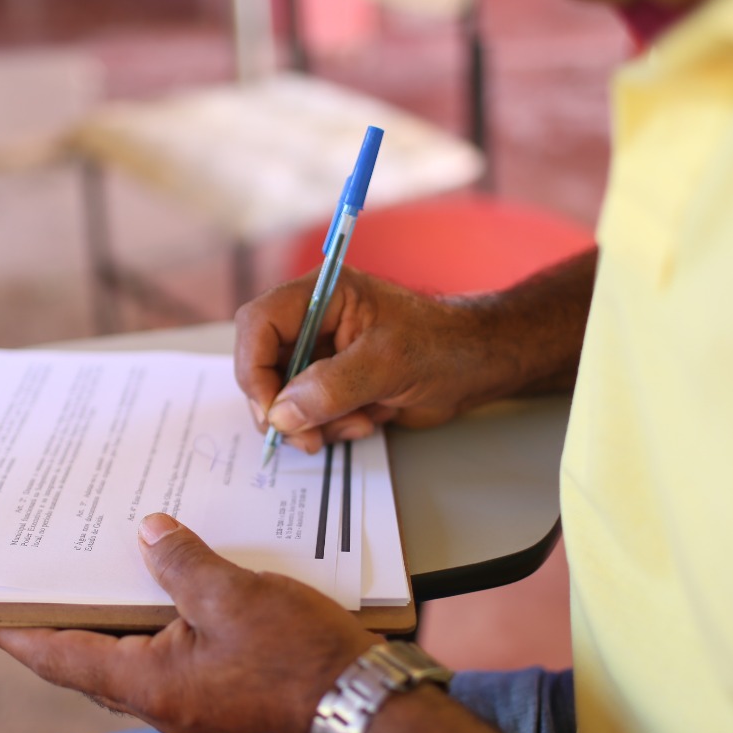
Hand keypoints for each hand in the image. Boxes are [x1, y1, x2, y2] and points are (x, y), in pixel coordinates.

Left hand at [0, 513, 379, 732]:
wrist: (363, 706)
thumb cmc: (300, 657)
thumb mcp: (234, 596)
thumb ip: (183, 563)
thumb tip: (149, 533)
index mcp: (149, 685)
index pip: (61, 657)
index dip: (20, 632)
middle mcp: (160, 701)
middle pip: (90, 660)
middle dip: (63, 620)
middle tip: (42, 577)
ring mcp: (192, 700)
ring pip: (131, 656)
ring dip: (112, 617)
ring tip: (100, 568)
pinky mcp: (220, 691)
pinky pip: (170, 653)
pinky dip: (156, 620)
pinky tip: (170, 583)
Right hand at [235, 267, 502, 454]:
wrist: (477, 366)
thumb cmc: (443, 345)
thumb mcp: (387, 363)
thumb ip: (332, 387)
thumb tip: (282, 414)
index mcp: (321, 294)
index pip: (258, 324)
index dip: (255, 369)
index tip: (273, 411)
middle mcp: (313, 321)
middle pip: (262, 365)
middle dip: (282, 407)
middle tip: (307, 438)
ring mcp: (320, 354)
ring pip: (282, 397)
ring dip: (312, 422)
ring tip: (357, 422)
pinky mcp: (331, 384)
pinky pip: (306, 413)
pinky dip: (328, 427)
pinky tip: (366, 421)